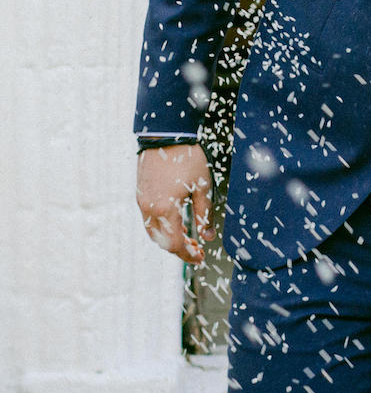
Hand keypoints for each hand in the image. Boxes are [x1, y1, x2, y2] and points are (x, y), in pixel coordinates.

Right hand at [136, 143, 213, 264]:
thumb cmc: (188, 159)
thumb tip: (208, 236)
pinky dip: (161, 225)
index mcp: (165, 211)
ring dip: (169, 237)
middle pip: (162, 241)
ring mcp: (142, 202)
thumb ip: (205, 214)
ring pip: (153, 232)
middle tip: (196, 248)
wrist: (166, 135)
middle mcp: (149, 210)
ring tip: (187, 234)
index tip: (200, 257)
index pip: (175, 245)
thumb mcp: (203, 186)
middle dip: (179, 248)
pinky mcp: (140, 194)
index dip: (188, 254)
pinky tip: (175, 218)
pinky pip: (149, 219)